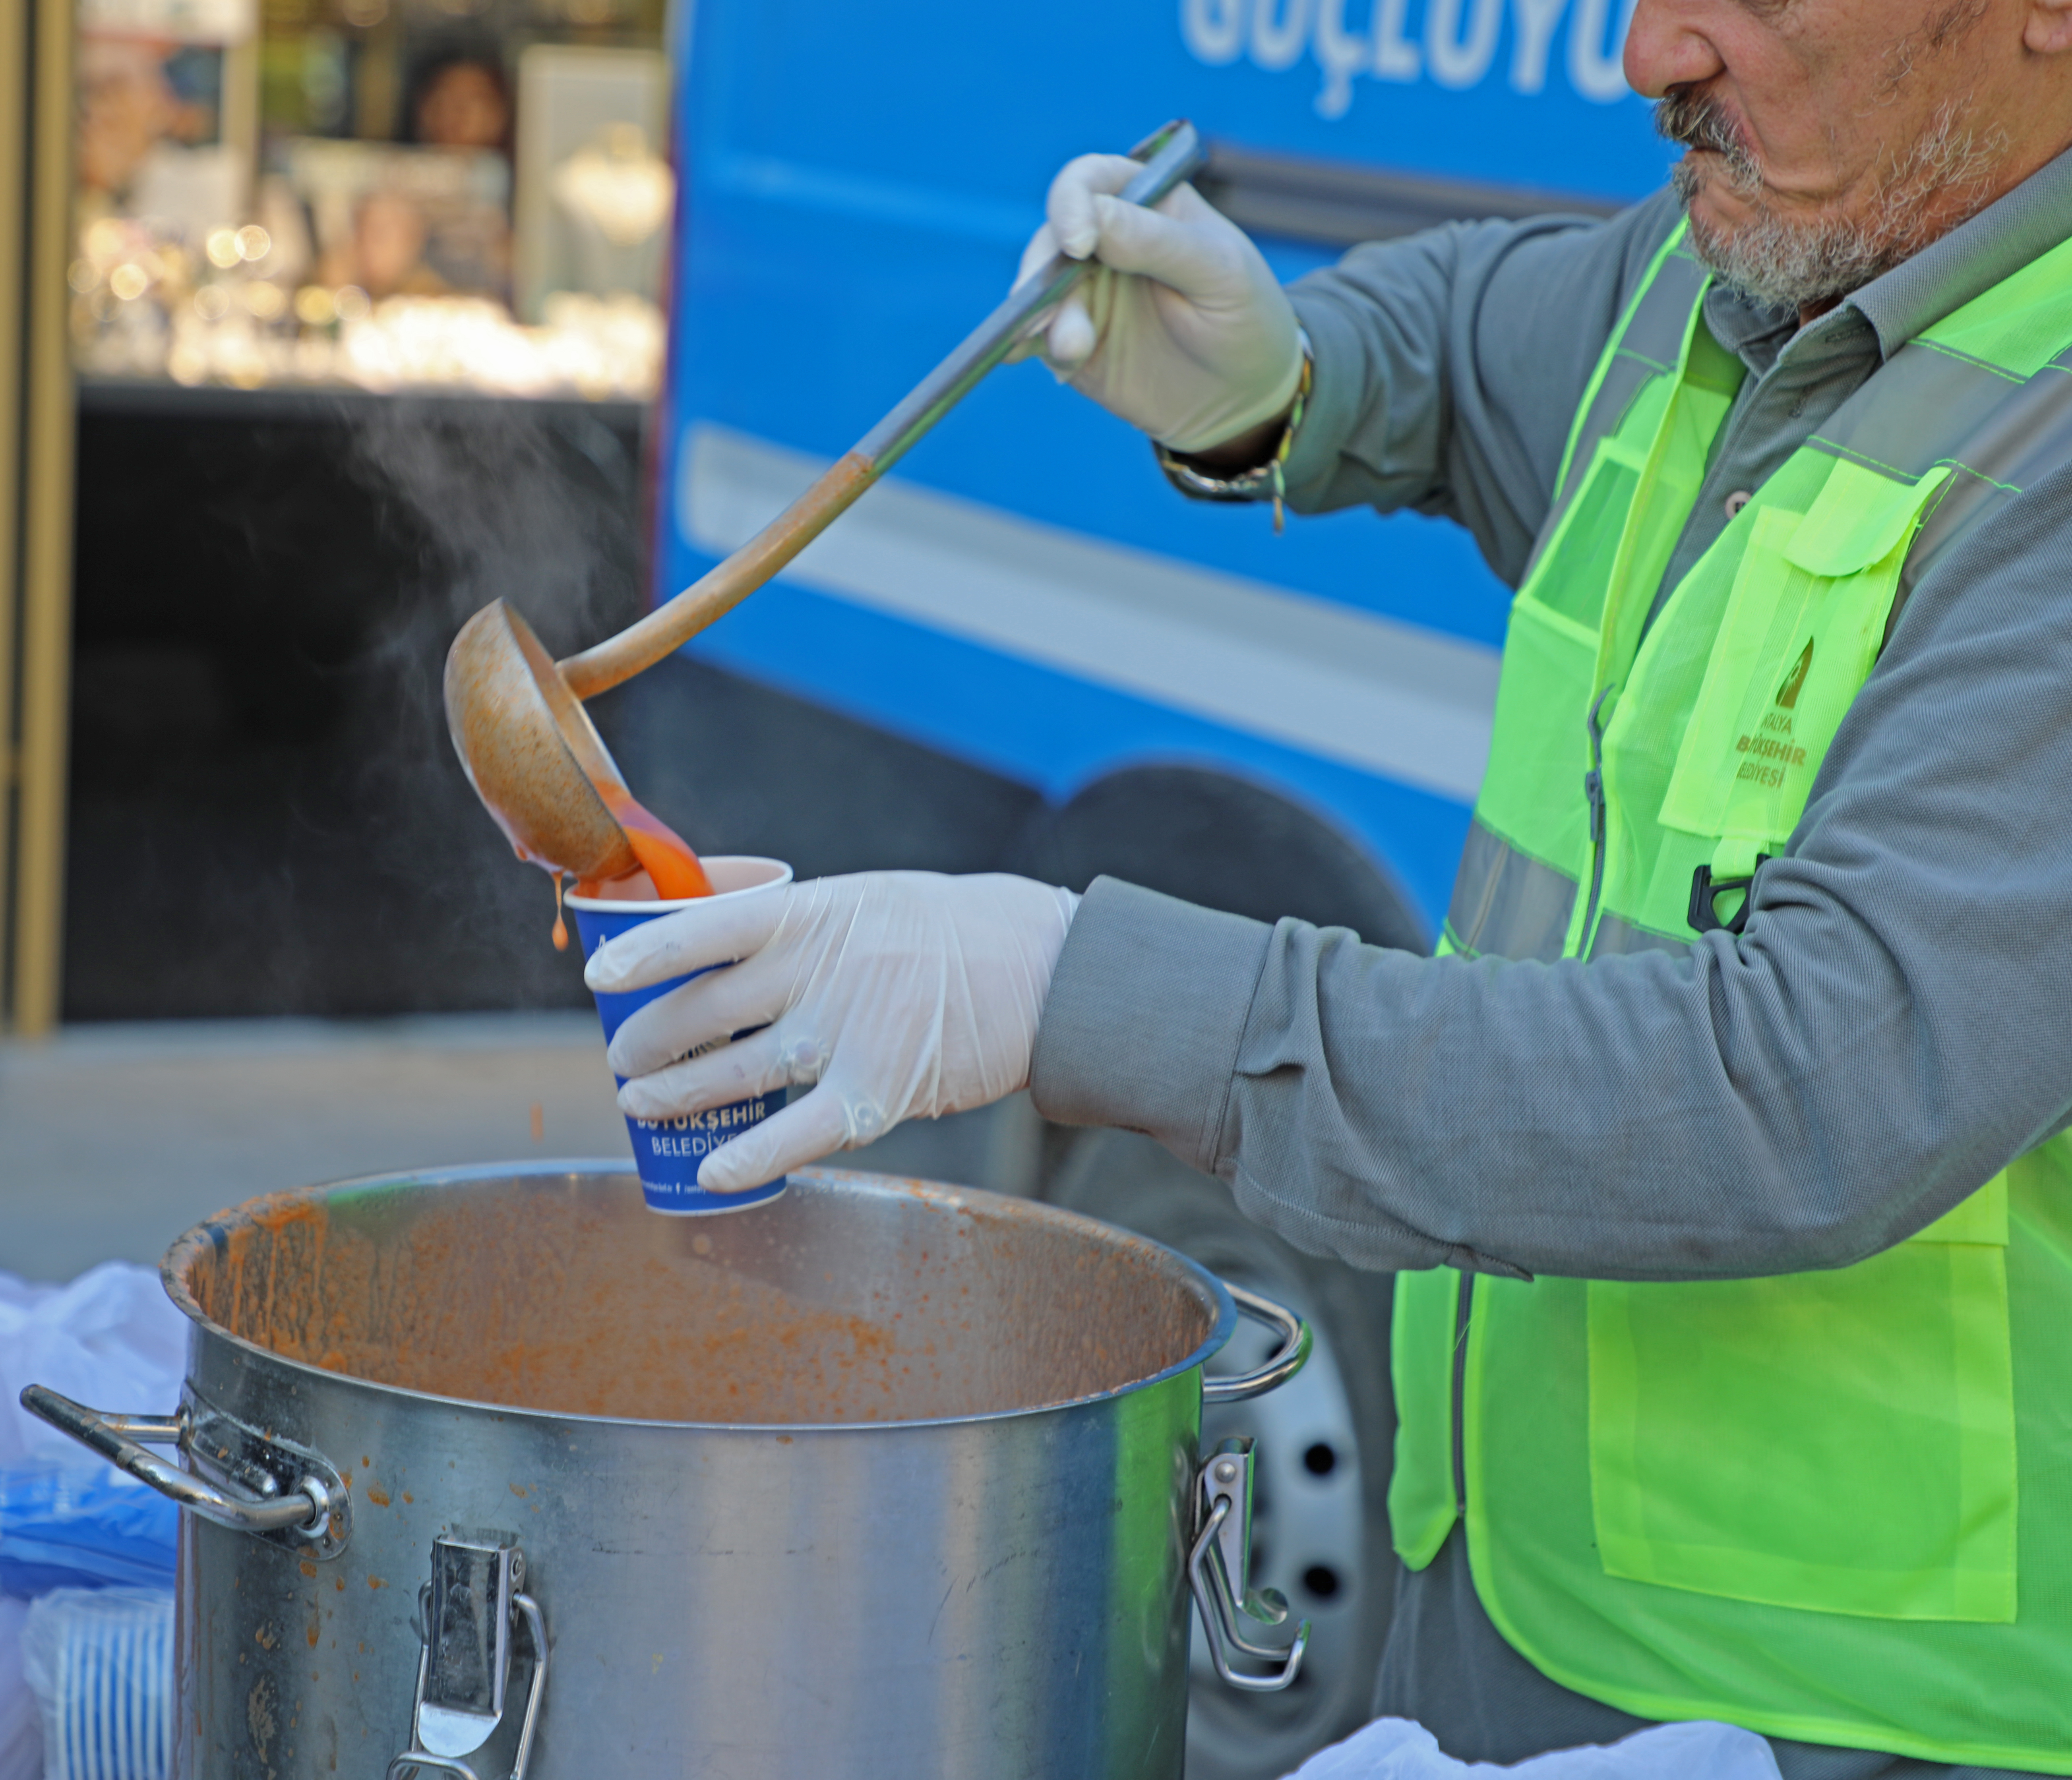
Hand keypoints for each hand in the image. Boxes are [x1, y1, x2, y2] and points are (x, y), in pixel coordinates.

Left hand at [584, 873, 1079, 1192]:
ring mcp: (848, 1033)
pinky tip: (709, 1173)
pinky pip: (798, 1132)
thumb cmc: (951, 931)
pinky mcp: (880, 1090)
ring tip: (639, 1105)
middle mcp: (821, 972)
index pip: (705, 928)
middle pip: (704, 1010)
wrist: (1045, 970)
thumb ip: (800, 927)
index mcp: (814, 914)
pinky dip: (748, 1156)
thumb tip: (723, 944)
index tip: (599, 978)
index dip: (645, 955)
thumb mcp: (867, 900)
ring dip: (675, 1095)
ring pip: (734, 1070)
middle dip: (646, 1040)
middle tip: (621, 1057)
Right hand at [1009, 152, 1302, 454]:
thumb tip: (1091, 220)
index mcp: (1145, 204)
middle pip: (1051, 238)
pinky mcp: (1072, 344)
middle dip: (1043, 271)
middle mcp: (1105, 243)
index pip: (1089, 183)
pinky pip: (1037, 340)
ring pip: (1037, 291)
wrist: (1247, 399)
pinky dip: (1030, 348)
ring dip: (1042, 318)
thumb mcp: (1220, 272)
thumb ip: (1158, 242)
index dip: (1072, 204)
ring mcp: (1085, 294)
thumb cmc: (1246, 318)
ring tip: (1072, 350)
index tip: (1080, 243)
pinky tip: (1046, 361)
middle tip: (1052, 310)